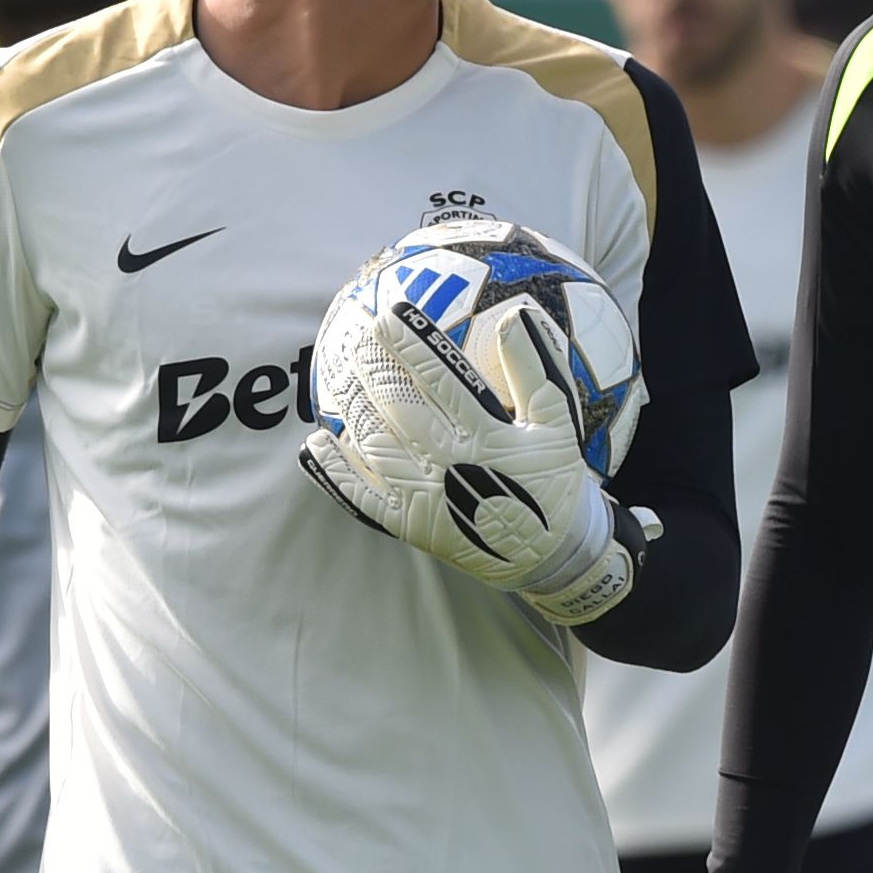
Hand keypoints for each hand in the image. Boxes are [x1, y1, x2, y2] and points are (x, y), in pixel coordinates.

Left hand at [302, 298, 640, 623]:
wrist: (548, 557)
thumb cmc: (553, 481)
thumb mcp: (557, 424)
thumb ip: (535, 371)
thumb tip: (517, 317)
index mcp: (487, 436)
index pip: (442, 379)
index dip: (412, 344)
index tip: (389, 314)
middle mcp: (450, 464)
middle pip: (398, 406)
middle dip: (372, 367)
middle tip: (352, 336)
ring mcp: (425, 497)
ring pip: (374, 443)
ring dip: (351, 406)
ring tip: (335, 374)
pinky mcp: (409, 525)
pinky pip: (362, 496)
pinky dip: (336, 470)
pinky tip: (316, 443)